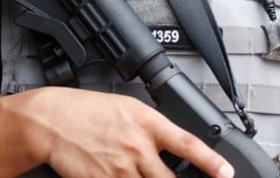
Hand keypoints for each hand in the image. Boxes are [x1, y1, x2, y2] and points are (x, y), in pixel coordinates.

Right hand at [19, 87, 234, 177]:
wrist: (52, 120)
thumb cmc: (88, 111)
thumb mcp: (130, 108)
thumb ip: (153, 129)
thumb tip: (172, 147)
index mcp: (148, 123)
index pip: (188, 144)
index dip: (211, 161)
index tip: (227, 172)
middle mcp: (137, 147)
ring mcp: (119, 169)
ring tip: (146, 176)